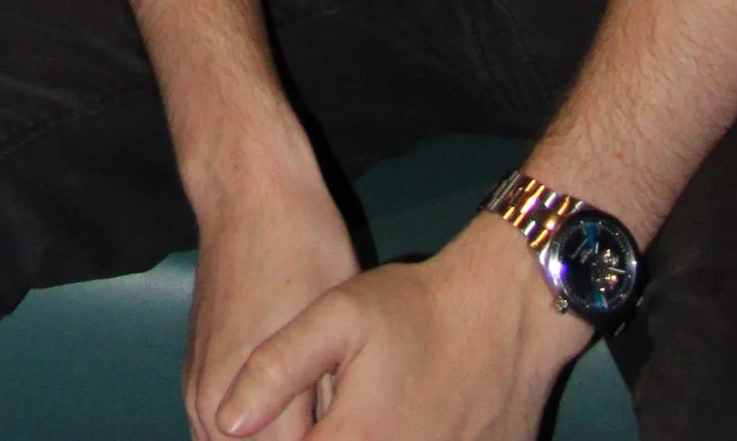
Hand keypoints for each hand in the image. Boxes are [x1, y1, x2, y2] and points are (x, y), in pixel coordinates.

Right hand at [185, 149, 361, 440]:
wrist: (248, 194)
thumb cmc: (304, 253)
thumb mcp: (334, 337)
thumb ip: (328, 412)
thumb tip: (337, 436)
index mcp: (251, 404)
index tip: (349, 435)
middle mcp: (212, 408)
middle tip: (330, 426)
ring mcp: (195, 393)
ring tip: (306, 423)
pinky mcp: (191, 376)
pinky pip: (214, 433)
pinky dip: (242, 438)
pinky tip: (280, 422)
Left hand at [224, 219, 586, 440]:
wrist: (507, 313)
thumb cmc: (418, 309)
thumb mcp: (339, 316)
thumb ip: (278, 369)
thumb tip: (229, 422)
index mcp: (352, 440)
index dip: (273, 439)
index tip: (281, 420)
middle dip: (308, 436)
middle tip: (330, 410)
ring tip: (357, 413)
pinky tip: (399, 422)